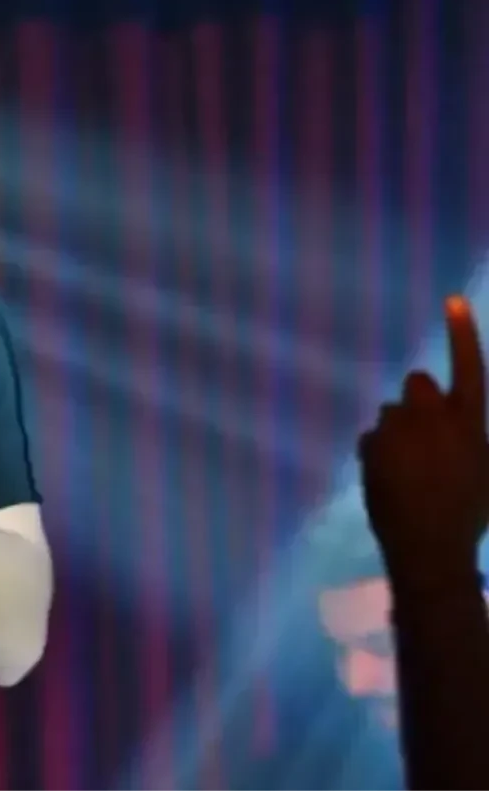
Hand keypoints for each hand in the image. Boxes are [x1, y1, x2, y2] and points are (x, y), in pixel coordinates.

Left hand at [358, 296, 488, 574]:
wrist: (430, 546)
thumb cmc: (470, 513)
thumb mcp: (484, 470)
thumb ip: (467, 438)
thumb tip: (455, 430)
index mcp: (471, 421)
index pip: (468, 366)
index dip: (462, 333)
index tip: (451, 301)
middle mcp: (434, 416)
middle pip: (417, 383)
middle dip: (418, 401)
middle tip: (423, 435)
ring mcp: (399, 429)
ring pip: (391, 415)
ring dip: (398, 433)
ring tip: (411, 473)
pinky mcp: (371, 445)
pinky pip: (372, 440)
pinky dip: (379, 454)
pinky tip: (391, 483)